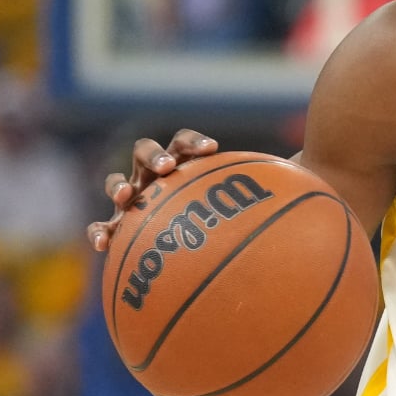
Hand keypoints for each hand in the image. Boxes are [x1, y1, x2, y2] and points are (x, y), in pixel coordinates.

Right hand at [86, 129, 219, 251]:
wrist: (177, 253)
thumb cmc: (204, 223)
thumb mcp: (217, 208)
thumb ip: (231, 198)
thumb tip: (297, 194)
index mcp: (176, 166)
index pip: (181, 144)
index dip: (193, 142)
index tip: (211, 148)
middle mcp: (149, 176)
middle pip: (143, 151)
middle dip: (154, 155)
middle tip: (167, 166)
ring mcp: (129, 199)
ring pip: (115, 182)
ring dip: (119, 185)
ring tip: (126, 195)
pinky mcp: (115, 225)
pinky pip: (100, 226)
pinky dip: (98, 232)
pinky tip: (102, 243)